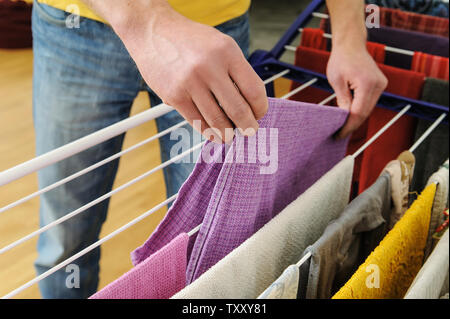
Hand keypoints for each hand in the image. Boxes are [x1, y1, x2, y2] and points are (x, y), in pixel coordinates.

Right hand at [114, 3, 267, 142]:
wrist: (153, 31)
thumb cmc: (190, 40)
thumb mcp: (220, 44)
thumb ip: (236, 70)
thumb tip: (250, 103)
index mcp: (227, 52)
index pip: (253, 90)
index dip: (260, 108)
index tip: (259, 114)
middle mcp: (210, 67)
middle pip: (238, 110)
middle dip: (248, 126)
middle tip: (250, 131)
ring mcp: (190, 83)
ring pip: (217, 121)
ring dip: (227, 134)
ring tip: (230, 136)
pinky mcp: (174, 96)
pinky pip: (197, 122)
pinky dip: (208, 132)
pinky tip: (213, 134)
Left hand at [327, 45, 387, 138]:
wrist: (351, 44)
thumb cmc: (341, 59)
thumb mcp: (336, 81)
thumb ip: (342, 100)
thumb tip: (344, 117)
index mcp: (367, 83)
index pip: (358, 112)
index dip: (348, 125)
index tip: (339, 134)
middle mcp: (378, 84)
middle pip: (365, 112)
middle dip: (352, 125)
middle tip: (339, 134)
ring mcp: (381, 84)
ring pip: (368, 108)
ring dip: (356, 118)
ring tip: (343, 128)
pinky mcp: (380, 84)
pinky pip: (370, 102)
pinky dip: (360, 110)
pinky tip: (350, 116)